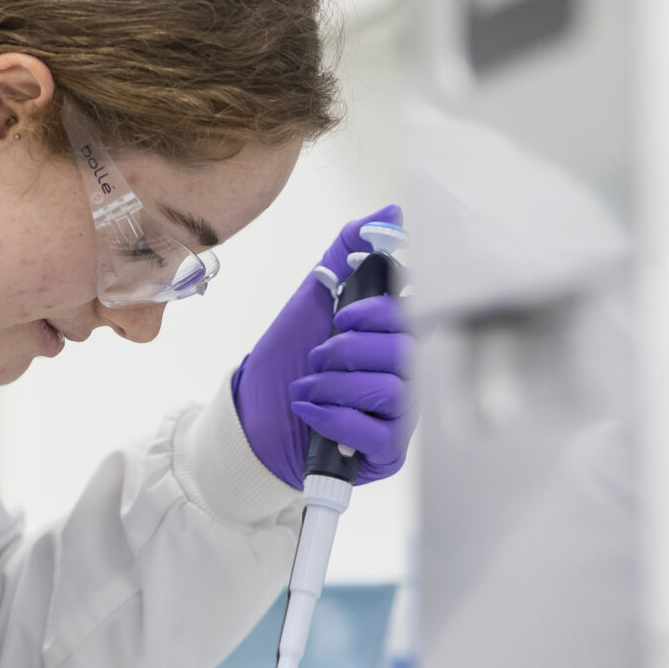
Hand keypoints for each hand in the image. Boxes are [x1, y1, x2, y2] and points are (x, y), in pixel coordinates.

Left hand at [234, 207, 414, 489]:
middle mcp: (407, 375)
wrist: (251, 417)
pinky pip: (379, 432)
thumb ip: (350, 251)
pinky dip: (336, 417)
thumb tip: (391, 213)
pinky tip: (309, 409)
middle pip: (404, 352)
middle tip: (317, 354)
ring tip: (307, 384)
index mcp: (396, 336)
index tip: (340, 314)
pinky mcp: (386, 453)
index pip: (417, 316)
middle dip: (348, 349)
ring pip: (392, 390)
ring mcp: (400, 416)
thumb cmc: (287, 359)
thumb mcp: (315, 296)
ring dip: (337, 384)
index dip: (380, 312)